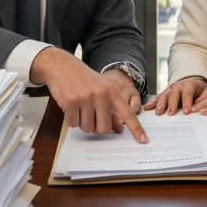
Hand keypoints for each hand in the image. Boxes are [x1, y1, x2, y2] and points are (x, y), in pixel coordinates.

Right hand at [31, 48, 147, 142]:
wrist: (62, 66)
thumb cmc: (84, 80)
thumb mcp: (102, 90)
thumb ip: (111, 109)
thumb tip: (119, 129)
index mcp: (112, 92)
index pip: (127, 113)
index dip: (136, 129)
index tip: (144, 141)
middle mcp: (101, 95)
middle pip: (104, 128)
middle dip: (96, 127)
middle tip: (90, 115)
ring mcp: (85, 98)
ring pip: (87, 128)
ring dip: (82, 122)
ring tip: (79, 106)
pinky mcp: (70, 102)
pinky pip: (73, 124)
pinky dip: (71, 119)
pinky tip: (70, 105)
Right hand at [144, 77, 206, 115]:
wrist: (192, 82)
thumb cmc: (199, 91)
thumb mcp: (205, 93)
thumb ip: (204, 100)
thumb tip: (202, 109)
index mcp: (189, 85)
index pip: (188, 93)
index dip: (187, 102)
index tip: (186, 112)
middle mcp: (178, 86)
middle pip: (174, 94)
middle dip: (172, 104)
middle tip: (171, 113)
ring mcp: (169, 89)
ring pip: (164, 96)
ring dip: (161, 104)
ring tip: (158, 112)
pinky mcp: (164, 93)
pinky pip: (157, 97)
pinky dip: (152, 102)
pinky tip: (147, 108)